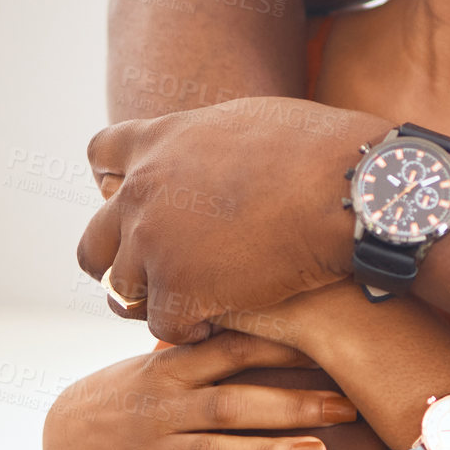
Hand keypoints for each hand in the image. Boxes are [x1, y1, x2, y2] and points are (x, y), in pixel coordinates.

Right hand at [41, 332, 358, 449]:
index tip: (328, 347)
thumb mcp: (166, 361)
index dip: (279, 348)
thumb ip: (216, 349)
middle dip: (291, 405)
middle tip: (345, 408)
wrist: (62, 435)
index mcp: (173, 367)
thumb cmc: (137, 391)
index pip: (231, 351)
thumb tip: (292, 328)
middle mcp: (163, 405)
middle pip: (232, 403)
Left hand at [79, 96, 390, 342]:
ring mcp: (155, 243)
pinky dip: (192, 328)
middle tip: (160, 271)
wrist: (355, 189)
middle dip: (120, 259)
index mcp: (160, 141)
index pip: (101, 155)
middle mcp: (141, 191)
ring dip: (159, 297)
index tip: (144, 201)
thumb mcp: (254, 121)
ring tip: (201, 299)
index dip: (116, 183)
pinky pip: (164, 326)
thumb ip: (211, 141)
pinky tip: (226, 318)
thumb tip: (209, 151)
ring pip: (124, 290)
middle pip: (94, 240)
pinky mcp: (180, 291)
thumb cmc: (325, 150)